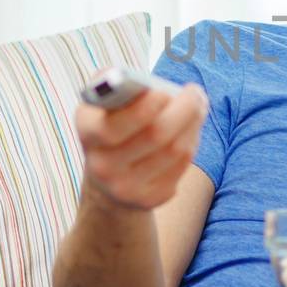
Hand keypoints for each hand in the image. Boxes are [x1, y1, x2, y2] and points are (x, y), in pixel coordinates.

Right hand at [76, 83, 206, 210]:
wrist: (109, 176)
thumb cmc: (115, 124)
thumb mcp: (107, 104)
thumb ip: (122, 87)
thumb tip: (161, 90)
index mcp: (87, 133)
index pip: (113, 126)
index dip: (143, 109)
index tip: (163, 93)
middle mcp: (102, 165)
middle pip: (155, 135)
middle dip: (183, 110)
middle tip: (195, 92)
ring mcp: (124, 187)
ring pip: (174, 150)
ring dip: (193, 124)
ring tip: (198, 107)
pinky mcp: (147, 199)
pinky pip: (181, 167)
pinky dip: (191, 143)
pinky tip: (191, 131)